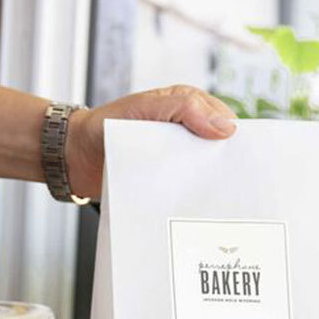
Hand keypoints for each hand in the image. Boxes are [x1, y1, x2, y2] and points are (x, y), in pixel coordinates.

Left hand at [65, 85, 237, 198]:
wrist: (73, 155)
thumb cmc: (105, 124)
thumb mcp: (145, 107)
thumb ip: (184, 108)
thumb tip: (226, 128)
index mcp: (188, 110)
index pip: (226, 124)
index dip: (238, 142)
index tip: (246, 161)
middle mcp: (185, 136)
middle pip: (220, 154)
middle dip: (228, 170)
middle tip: (235, 187)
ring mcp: (175, 161)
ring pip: (205, 177)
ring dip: (210, 189)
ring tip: (218, 204)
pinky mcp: (164, 184)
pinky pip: (185, 193)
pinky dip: (191, 201)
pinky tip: (194, 211)